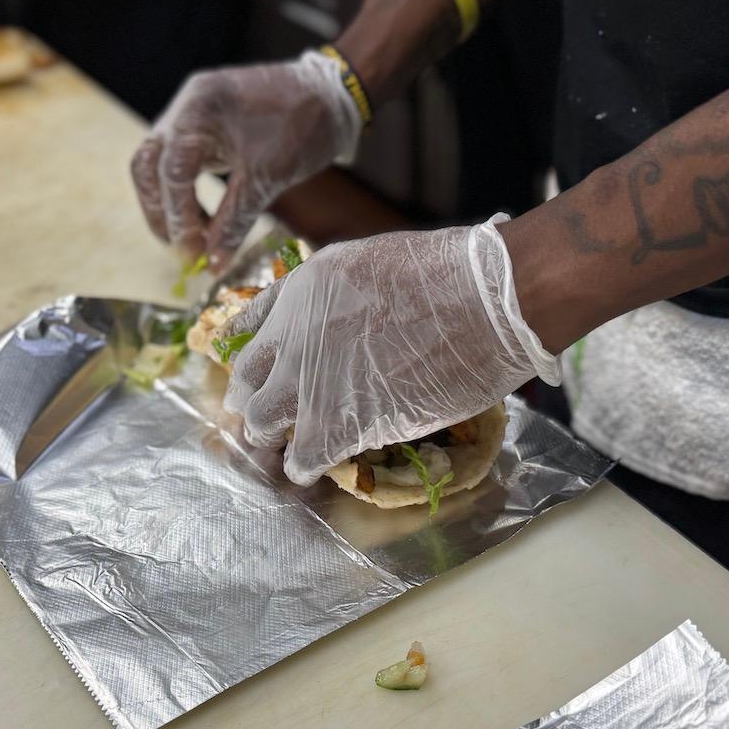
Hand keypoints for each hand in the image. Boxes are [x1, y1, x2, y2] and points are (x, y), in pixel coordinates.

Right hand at [130, 51, 361, 271]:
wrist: (333, 93)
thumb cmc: (304, 125)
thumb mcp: (268, 178)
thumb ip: (234, 221)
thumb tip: (213, 264)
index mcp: (198, 109)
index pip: (171, 171)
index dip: (177, 217)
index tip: (192, 253)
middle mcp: (187, 107)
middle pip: (148, 166)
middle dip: (161, 212)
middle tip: (183, 250)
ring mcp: (192, 115)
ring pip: (159, 165)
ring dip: (171, 205)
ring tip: (194, 240)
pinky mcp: (204, 126)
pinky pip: (180, 163)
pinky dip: (186, 193)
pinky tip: (203, 219)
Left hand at [221, 215, 561, 484]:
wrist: (483, 303)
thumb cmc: (447, 276)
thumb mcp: (367, 262)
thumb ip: (334, 296)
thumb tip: (333, 320)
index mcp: (299, 292)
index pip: (245, 333)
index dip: (254, 361)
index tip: (260, 376)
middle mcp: (291, 339)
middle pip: (246, 383)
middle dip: (256, 401)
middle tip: (271, 417)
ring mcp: (309, 384)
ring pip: (260, 424)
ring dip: (273, 437)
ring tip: (292, 445)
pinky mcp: (337, 426)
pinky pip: (301, 460)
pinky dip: (304, 466)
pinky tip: (316, 465)